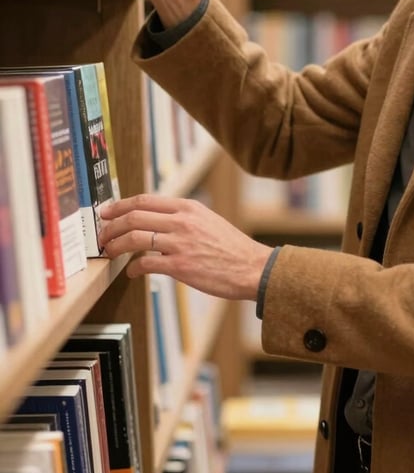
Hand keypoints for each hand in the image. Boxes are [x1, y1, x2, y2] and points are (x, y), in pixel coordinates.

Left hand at [98, 194, 272, 300]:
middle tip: (102, 234)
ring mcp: (180, 243)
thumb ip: (183, 218)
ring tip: (109, 252)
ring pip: (134, 238)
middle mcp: (182, 221)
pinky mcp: (179, 266)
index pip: (145, 200)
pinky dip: (133, 269)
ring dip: (115, 246)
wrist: (252, 268)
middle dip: (111, 226)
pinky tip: (132, 272)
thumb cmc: (232, 248)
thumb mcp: (208, 221)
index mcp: (188, 207)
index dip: (120, 205)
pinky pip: (145, 264)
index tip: (107, 212)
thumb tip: (157, 221)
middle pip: (134, 216)